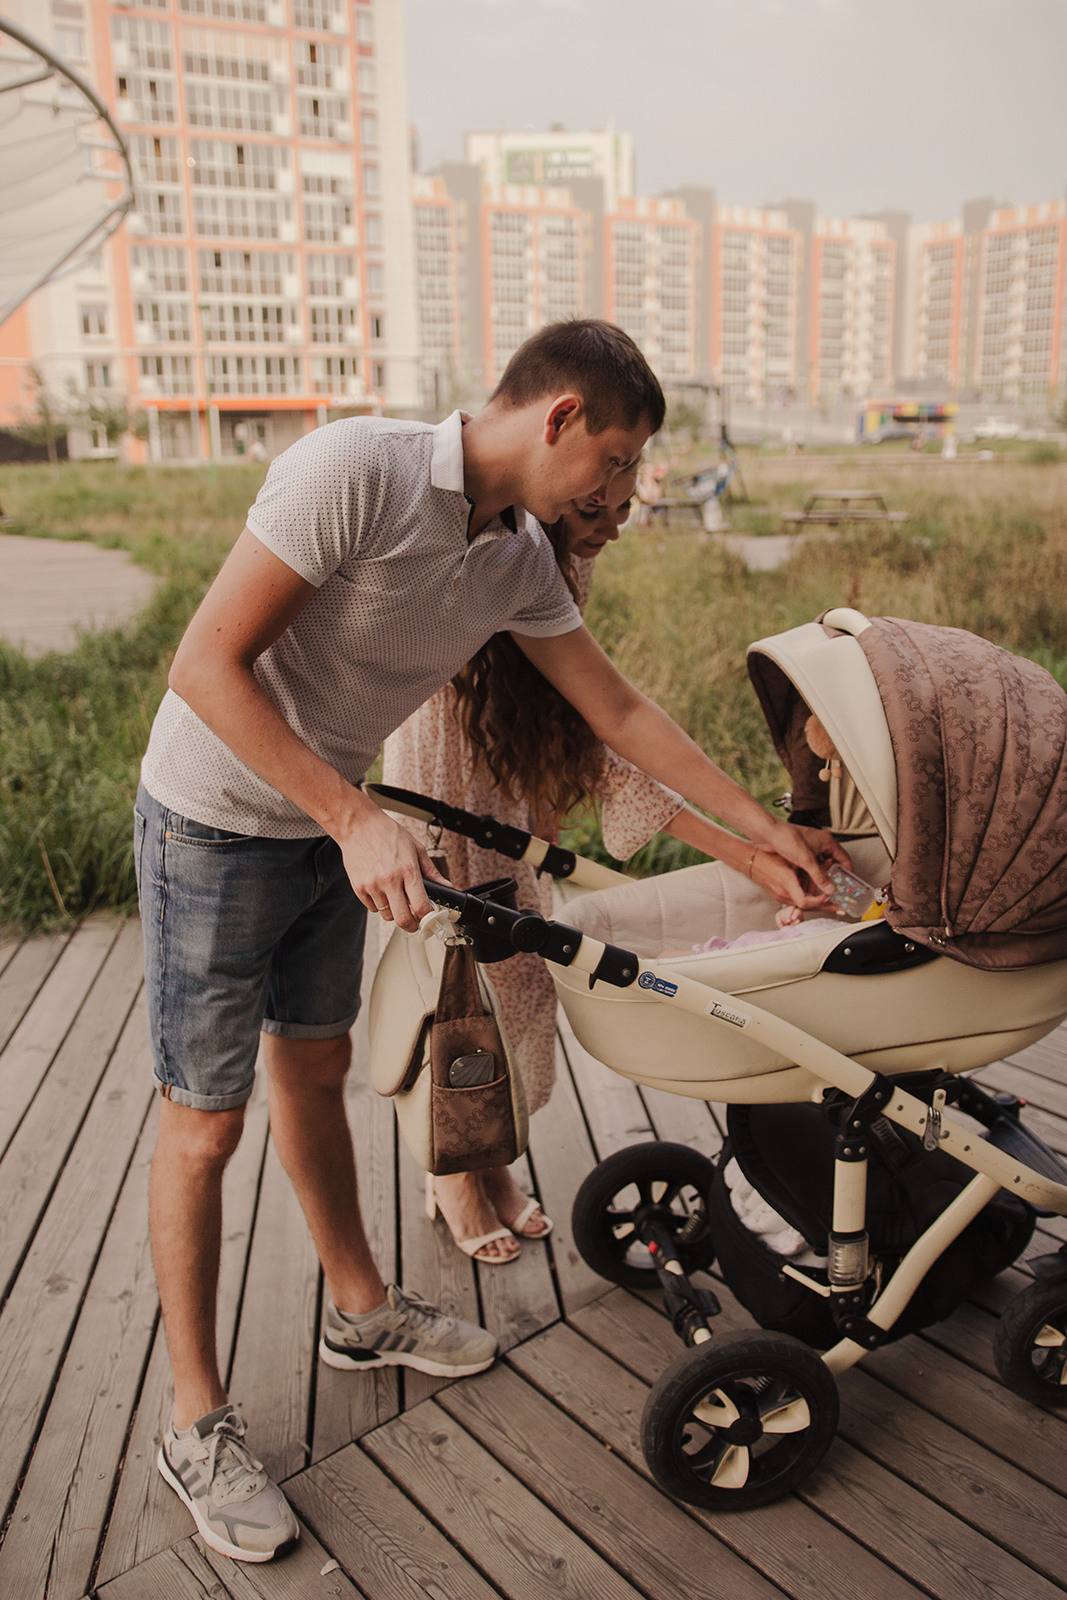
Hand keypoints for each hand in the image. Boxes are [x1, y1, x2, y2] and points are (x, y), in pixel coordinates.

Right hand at [338, 806, 449, 931]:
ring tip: (395, 896)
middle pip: (403, 919)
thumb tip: (447, 886)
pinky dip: (379, 904)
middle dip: (412, 925)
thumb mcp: (416, 848)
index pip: (421, 906)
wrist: (358, 826)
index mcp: (407, 870)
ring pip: (386, 915)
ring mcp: (372, 885)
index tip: (430, 920)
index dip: (428, 918)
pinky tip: (381, 890)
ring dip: (394, 912)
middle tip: (415, 922)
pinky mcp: (358, 888)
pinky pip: (372, 908)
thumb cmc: (387, 834)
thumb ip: (432, 872)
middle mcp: (389, 880)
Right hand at [748, 848, 832, 911]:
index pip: (805, 902)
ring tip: (830, 902)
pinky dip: (807, 900)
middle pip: (807, 908)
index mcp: (786, 883)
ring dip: (817, 903)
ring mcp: (780, 896)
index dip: (819, 901)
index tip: (828, 895)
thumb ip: (809, 866)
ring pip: (802, 906)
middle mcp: (783, 893)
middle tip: (839, 908)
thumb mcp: (792, 859)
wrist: (750, 861)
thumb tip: (827, 866)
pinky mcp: (778, 895)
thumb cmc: (769, 856)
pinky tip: (814, 895)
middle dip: (824, 907)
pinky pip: (796, 901)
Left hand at [761, 820, 850, 896]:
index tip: (848, 883)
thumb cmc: (787, 839)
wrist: (768, 834)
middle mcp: (821, 842)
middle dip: (834, 874)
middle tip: (835, 887)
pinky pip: (811, 863)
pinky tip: (810, 881)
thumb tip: (830, 889)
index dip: (847, 871)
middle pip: (833, 861)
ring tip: (823, 886)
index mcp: (827, 841)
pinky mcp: (801, 851)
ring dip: (822, 874)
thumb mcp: (807, 861)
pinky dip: (813, 872)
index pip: (844, 858)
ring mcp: (810, 846)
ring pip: (821, 863)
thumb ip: (820, 876)